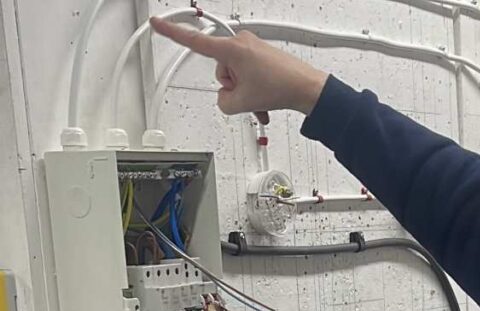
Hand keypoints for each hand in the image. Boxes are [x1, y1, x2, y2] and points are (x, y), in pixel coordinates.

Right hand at [150, 17, 328, 122]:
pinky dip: (254, 90)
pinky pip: (249, 74)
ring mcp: (253, 48)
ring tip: (261, 98)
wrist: (307, 89)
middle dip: (232, 87)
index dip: (172, 33)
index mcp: (230, 50)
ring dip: (246, 90)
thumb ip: (222, 101)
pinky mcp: (263, 55)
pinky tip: (265, 102)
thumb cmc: (281, 88)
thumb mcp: (240, 103)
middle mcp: (240, 43)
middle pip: (221, 70)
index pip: (194, 41)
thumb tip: (227, 97)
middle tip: (250, 95)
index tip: (157, 23)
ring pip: (236, 75)